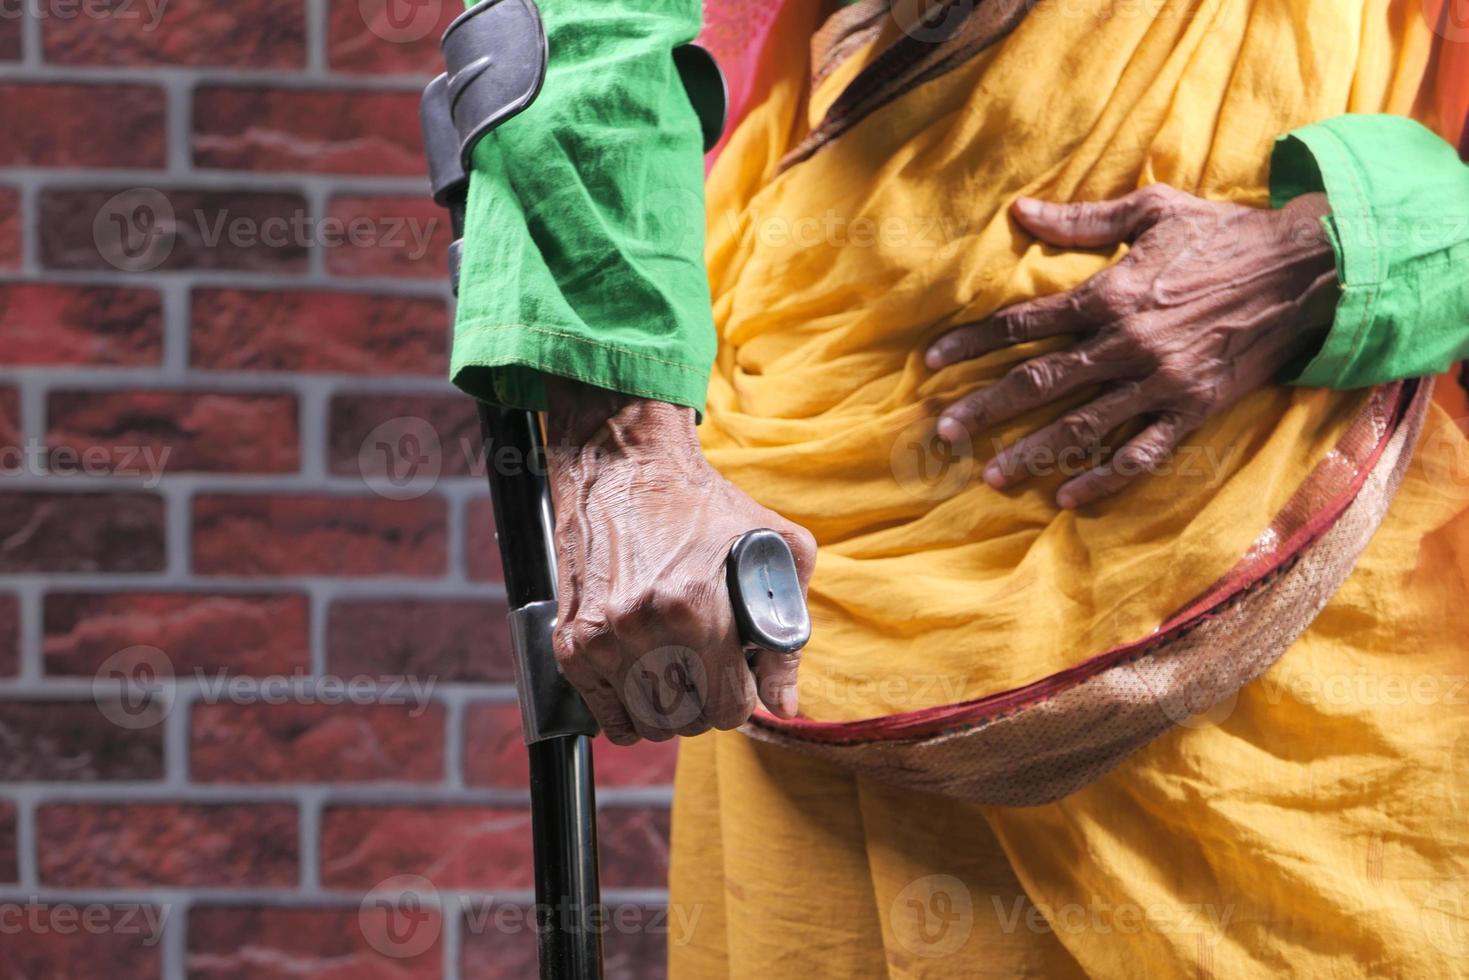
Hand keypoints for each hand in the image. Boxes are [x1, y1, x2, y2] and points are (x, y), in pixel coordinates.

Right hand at [543, 378, 816, 744]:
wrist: (623, 464)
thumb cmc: (703, 502)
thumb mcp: (774, 546)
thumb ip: (789, 635)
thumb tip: (784, 706)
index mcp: (695, 609)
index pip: (729, 708)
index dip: (743, 696)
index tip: (740, 674)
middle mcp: (642, 629)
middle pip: (688, 720)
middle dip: (708, 701)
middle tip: (710, 666)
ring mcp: (600, 639)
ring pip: (647, 724)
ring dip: (670, 709)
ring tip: (679, 669)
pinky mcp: (570, 641)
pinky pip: (604, 715)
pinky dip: (628, 708)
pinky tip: (644, 677)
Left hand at [926, 185, 1338, 507]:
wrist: (1307, 268)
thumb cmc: (1223, 234)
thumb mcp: (1152, 211)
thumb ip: (1082, 221)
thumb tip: (1020, 212)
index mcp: (1110, 293)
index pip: (1022, 322)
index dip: (972, 341)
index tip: (931, 360)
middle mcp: (1127, 343)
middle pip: (1040, 382)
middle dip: (985, 408)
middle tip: (942, 432)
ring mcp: (1160, 382)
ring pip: (1082, 426)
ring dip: (1032, 453)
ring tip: (990, 477)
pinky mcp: (1193, 409)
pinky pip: (1141, 453)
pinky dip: (1104, 478)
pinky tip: (1068, 498)